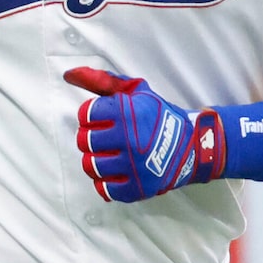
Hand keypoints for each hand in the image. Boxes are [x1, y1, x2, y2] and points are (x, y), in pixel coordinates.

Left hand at [68, 66, 223, 203]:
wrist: (192, 145)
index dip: (91, 115)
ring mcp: (134, 166)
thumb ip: (101, 81)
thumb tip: (69, 75)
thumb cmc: (158, 116)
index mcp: (129, 112)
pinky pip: (103, 188)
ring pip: (90, 165)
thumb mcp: (135, 91)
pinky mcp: (137, 187)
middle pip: (84, 141)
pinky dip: (106, 182)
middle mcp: (130, 139)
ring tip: (110, 155)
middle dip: (90, 138)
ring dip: (96, 160)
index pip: (85, 113)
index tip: (102, 118)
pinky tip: (117, 172)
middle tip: (104, 138)